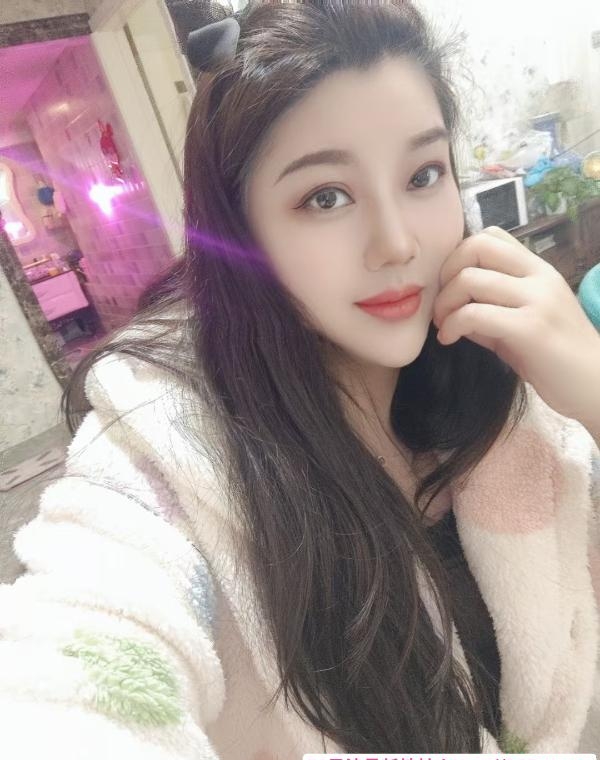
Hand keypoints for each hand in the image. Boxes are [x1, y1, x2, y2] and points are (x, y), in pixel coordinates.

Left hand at [432, 226, 599, 423]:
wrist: (595, 386)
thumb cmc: (556, 359)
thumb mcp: (523, 322)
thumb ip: (491, 307)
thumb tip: (449, 302)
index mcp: (539, 270)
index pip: (491, 236)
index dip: (459, 255)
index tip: (450, 285)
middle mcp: (539, 277)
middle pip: (476, 246)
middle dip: (446, 273)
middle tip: (442, 304)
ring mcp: (537, 300)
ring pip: (469, 279)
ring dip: (444, 303)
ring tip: (443, 325)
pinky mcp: (530, 329)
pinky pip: (474, 314)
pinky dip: (451, 325)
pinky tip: (449, 339)